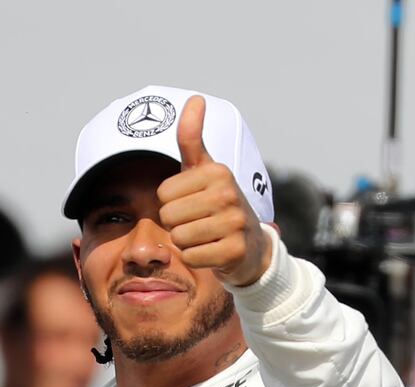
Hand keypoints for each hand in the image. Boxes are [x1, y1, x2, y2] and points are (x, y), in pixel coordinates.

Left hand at [156, 95, 271, 286]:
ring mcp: (235, 223)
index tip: (192, 204)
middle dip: (177, 225)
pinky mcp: (235, 251)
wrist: (251, 247)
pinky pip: (191, 257)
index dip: (171, 203)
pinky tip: (212, 252)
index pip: (163, 193)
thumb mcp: (205, 171)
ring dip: (186, 242)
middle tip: (198, 223)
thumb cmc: (218, 205)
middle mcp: (229, 194)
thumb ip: (192, 138)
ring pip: (179, 238)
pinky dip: (196, 259)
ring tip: (205, 238)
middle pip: (168, 216)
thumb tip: (195, 98)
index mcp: (218, 172)